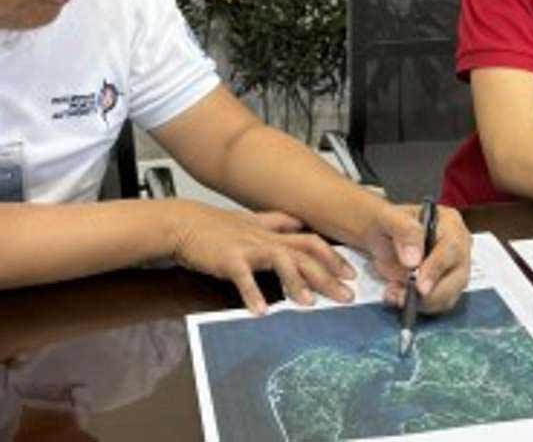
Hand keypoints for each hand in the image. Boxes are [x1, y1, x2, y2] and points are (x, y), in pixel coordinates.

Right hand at [170, 201, 356, 314]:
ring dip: (297, 283)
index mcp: (272, 233)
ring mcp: (248, 248)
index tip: (350, 274)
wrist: (183, 223)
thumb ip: (277, 222)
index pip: (312, 241)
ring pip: (281, 260)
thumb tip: (298, 222)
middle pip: (305, 253)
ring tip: (309, 304)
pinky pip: (244, 277)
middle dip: (329, 275)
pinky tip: (261, 311)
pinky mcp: (228, 259)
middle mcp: (265, 239)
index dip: (333, 257)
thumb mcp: (251, 221)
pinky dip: (253, 294)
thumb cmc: (216, 227)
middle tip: (346, 297)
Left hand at [364, 203, 471, 313]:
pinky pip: (439, 303)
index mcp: (449, 223)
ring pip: (450, 295)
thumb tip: (413, 261)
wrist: (379, 236)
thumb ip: (403, 232)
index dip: (436, 269)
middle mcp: (460, 246)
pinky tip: (398, 298)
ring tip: (394, 295)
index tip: (419, 287)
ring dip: (422, 303)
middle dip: (430, 294)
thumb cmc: (385, 223)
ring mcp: (455, 269)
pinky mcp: (446, 286)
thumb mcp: (387, 218)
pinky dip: (420, 307)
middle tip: (400, 297)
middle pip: (458, 277)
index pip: (451, 248)